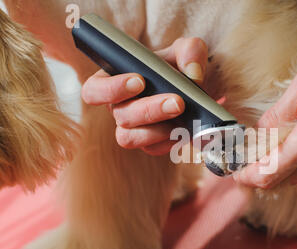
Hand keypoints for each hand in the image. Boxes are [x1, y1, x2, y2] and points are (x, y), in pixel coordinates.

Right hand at [81, 37, 208, 154]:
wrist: (200, 91)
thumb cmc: (182, 67)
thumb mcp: (187, 51)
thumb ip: (190, 50)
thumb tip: (193, 72)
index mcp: (115, 81)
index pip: (94, 89)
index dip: (110, 89)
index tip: (139, 81)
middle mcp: (119, 107)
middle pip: (120, 115)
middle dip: (149, 109)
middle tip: (177, 102)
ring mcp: (133, 129)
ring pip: (130, 138)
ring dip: (157, 129)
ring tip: (182, 118)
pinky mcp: (151, 144)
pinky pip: (153, 148)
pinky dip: (170, 141)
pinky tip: (186, 130)